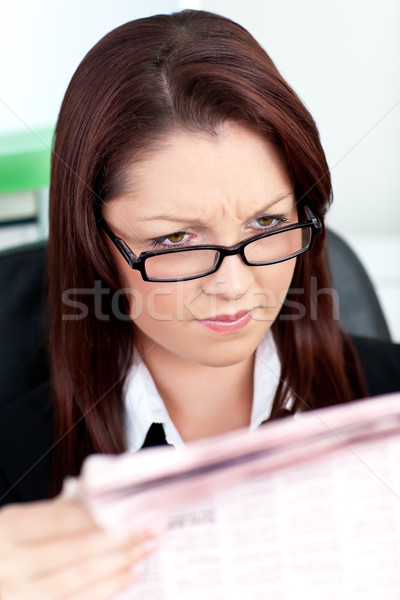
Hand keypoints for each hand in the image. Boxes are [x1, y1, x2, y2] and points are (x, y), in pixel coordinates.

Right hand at [0, 495, 157, 599]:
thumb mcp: (12, 523)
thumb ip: (51, 511)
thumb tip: (93, 494)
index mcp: (7, 530)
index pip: (60, 521)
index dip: (98, 514)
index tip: (132, 506)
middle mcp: (10, 565)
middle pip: (76, 550)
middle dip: (119, 537)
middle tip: (151, 526)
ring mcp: (19, 596)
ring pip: (79, 579)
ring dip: (119, 562)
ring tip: (146, 547)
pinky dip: (107, 588)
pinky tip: (128, 574)